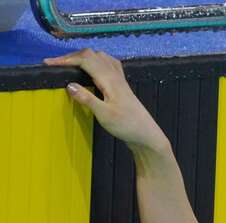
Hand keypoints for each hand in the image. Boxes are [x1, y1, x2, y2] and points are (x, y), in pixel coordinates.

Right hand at [44, 49, 168, 151]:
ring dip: (83, 57)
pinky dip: (96, 61)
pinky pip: (108, 64)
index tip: (48, 64)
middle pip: (92, 55)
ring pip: (100, 57)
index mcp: (110, 80)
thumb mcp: (104, 115)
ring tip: (69, 64)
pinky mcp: (122, 86)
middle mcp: (116, 76)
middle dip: (72, 56)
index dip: (66, 59)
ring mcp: (120, 80)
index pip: (85, 60)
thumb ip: (87, 99)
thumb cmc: (127, 126)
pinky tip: (92, 68)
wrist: (147, 135)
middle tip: (56, 64)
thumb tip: (69, 85)